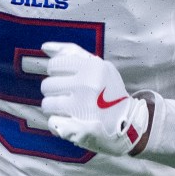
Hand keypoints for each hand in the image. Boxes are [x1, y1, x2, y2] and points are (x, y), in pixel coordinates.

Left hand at [37, 41, 151, 155]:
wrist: (130, 122)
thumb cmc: (109, 91)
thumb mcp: (98, 65)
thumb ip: (71, 53)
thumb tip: (44, 47)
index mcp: (92, 67)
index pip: (54, 65)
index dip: (57, 73)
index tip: (68, 79)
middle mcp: (87, 86)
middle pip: (47, 85)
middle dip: (55, 91)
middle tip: (69, 96)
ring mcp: (83, 108)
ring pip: (47, 104)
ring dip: (55, 108)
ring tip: (70, 109)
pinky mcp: (79, 129)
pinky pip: (52, 122)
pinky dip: (58, 124)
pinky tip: (71, 121)